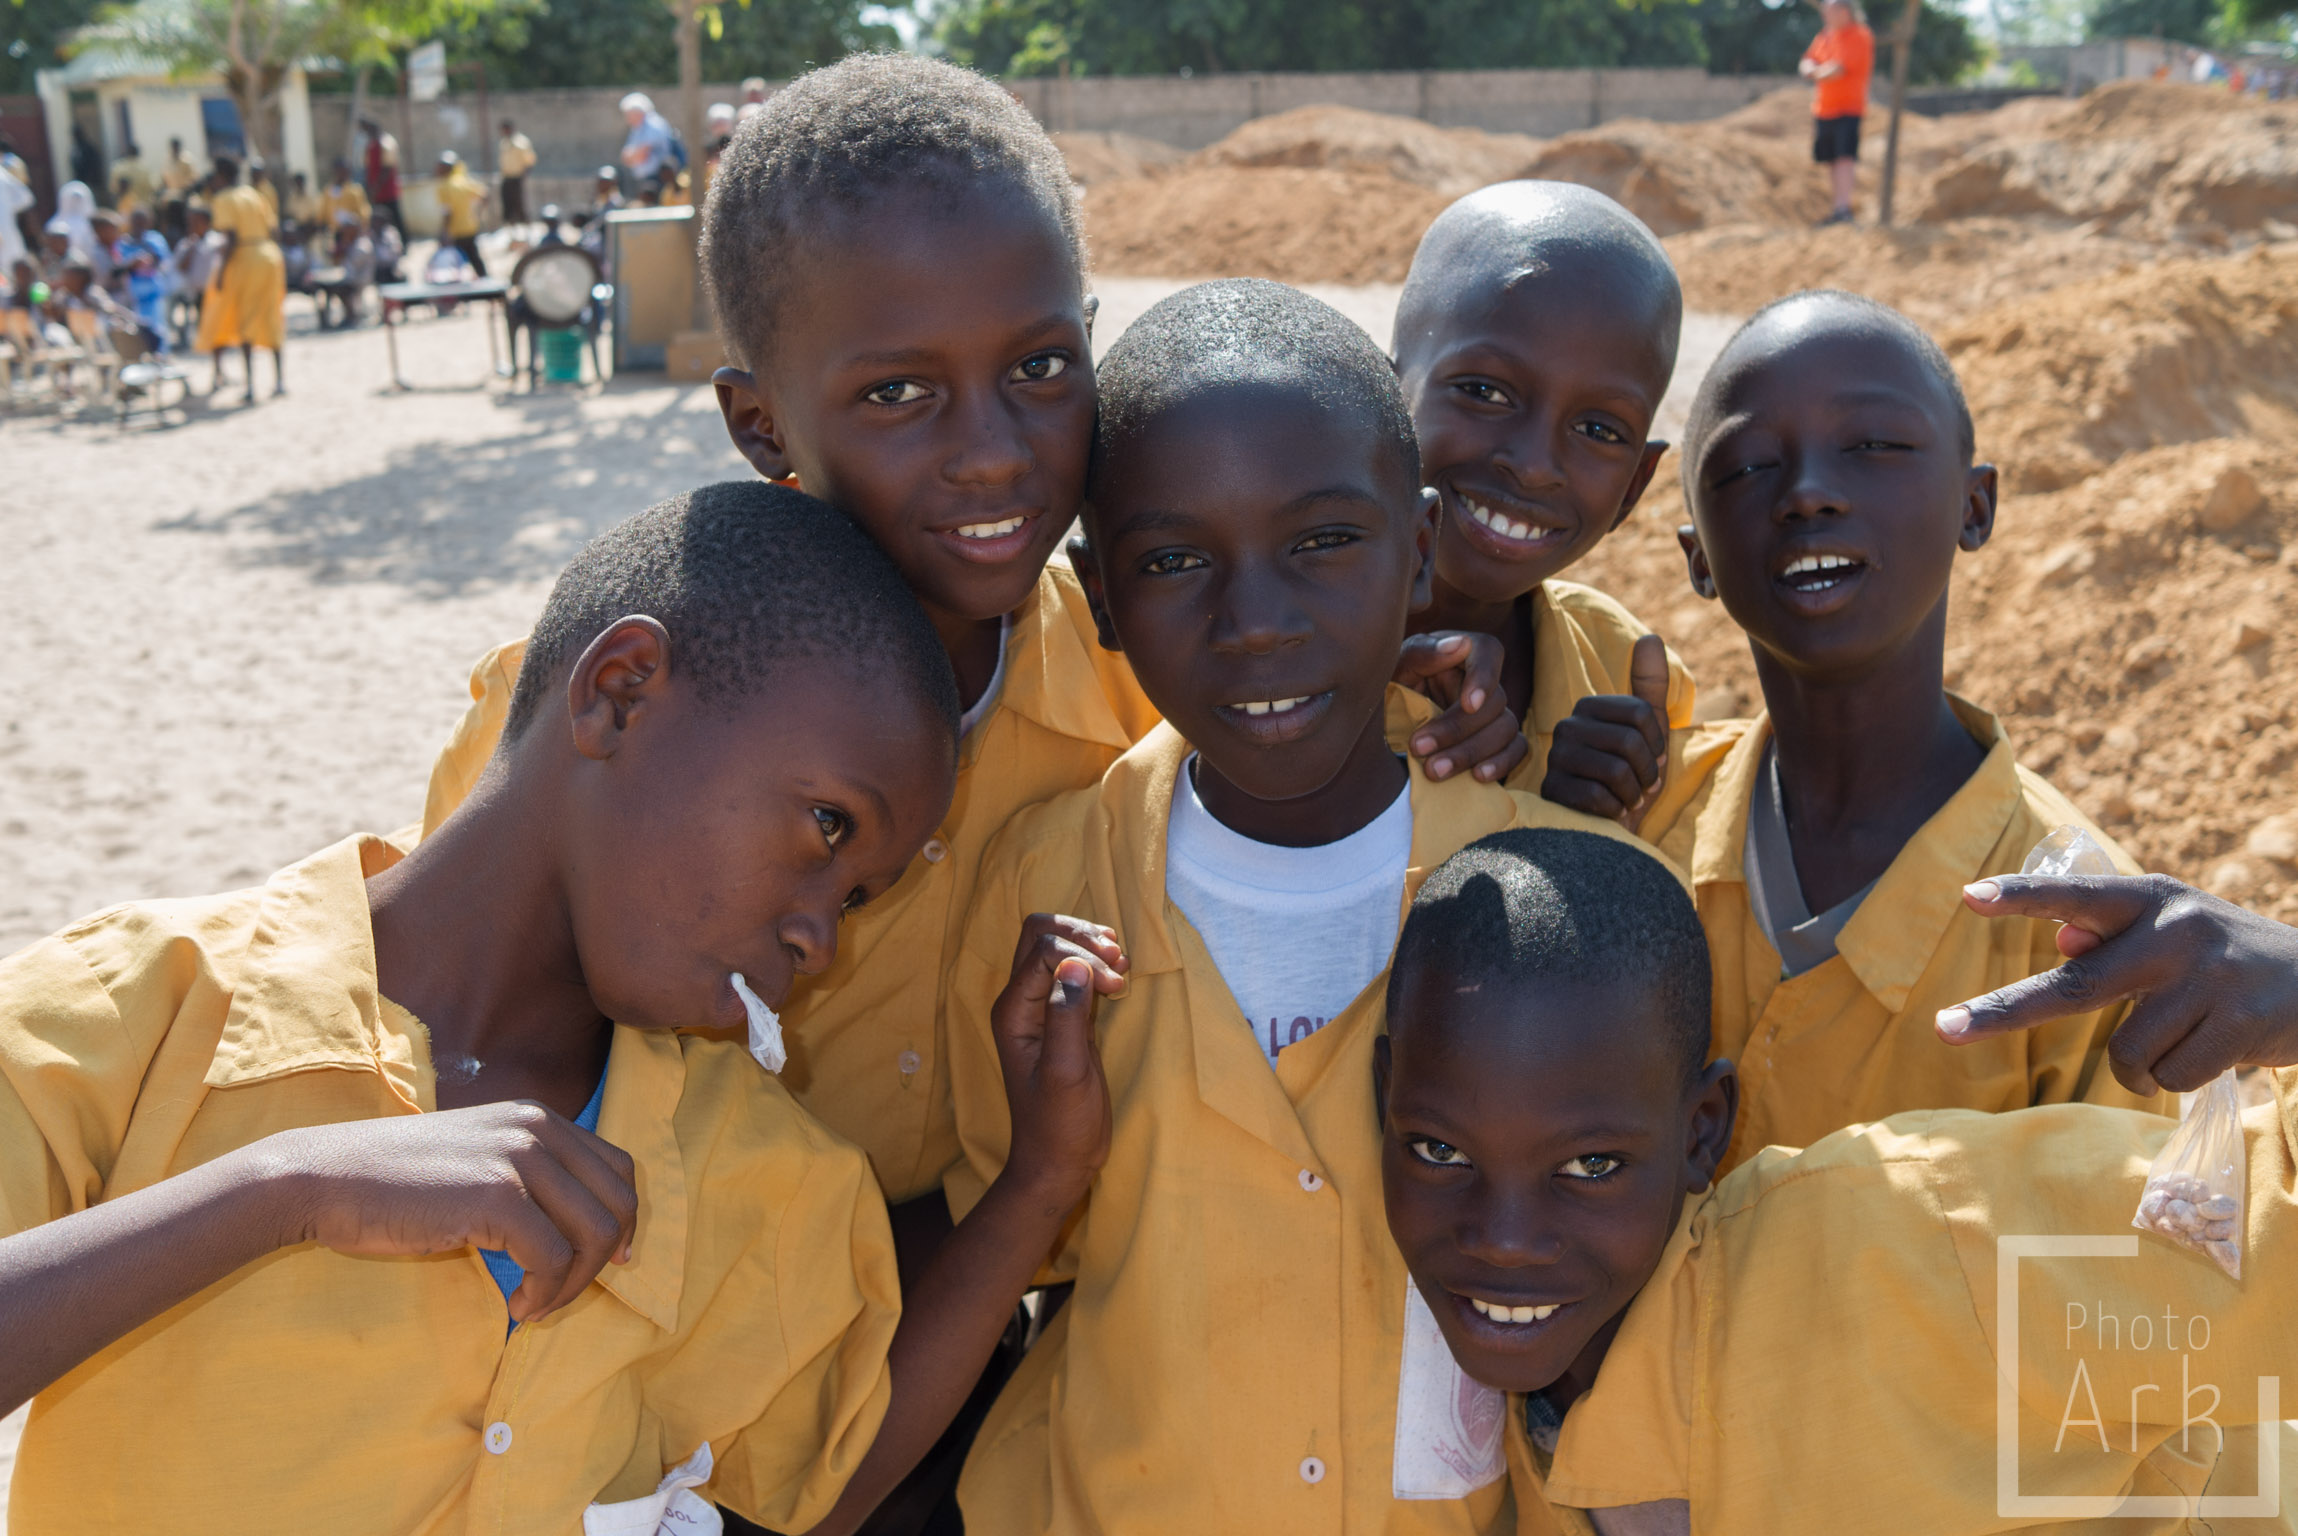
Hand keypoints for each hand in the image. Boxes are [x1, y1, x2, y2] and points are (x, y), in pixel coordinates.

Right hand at [273, 1102, 637, 1322]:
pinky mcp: (497, 1196)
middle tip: (565, 1293)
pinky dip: (546, 1294)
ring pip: (595, 1234)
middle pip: (618, 1201)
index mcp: (538, 1117)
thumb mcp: (477, 1160)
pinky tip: (518, 1307)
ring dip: (574, 1284)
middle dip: (604, 1258)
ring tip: (536, 1304)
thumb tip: (581, 1226)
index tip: (612, 1260)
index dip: (623, 1219)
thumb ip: (528, 1177)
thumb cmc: (394, 1182)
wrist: (325, 1179)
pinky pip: (555, 1259)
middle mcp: (537, 1129)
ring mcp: (519, 1158)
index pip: (619, 1168)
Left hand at [993, 914, 1124, 1203]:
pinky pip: (1072, 971)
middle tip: (1118, 960)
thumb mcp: (1067, 1072)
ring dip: (1090, 945)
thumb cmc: (1059, 1125)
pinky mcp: (1062, 1017)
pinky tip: (1118, 975)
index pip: (1042, 950)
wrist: (1058, 1161)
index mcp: (1013, 1011)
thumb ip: (1068, 1016)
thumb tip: (1076, 964)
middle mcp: (1021, 1002)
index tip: (1116, 984)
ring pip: (1056, 947)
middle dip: (1081, 936)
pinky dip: (1096, 963)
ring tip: (1121, 964)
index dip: (1081, 956)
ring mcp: (1040, 1007)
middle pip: (1040, 934)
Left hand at [1396, 631, 1528, 783]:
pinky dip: (1502, 763)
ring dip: (1471, 752)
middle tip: (1418, 748)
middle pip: (1496, 701)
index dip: (1485, 678)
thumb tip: (1461, 644)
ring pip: (1506, 729)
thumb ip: (1423, 652)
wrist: (1386, 718)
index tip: (1468, 705)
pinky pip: (1516, 750)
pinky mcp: (1497, 740)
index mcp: (1462, 653)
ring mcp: (1494, 712)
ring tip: (1434, 771)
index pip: (1489, 652)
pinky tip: (1478, 777)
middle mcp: (1483, 681)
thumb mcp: (1396, 665)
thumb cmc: (1389, 683)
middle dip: (1457, 730)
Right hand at [1537, 635, 1671, 830]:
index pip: (1640, 712)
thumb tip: (1650, 637)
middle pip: (1629, 741)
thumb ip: (1650, 687)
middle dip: (1647, 772)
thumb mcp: (1648, 733)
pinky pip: (1597, 796)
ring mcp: (1555, 758)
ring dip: (1633, 793)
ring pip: (1615, 769)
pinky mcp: (1550, 790)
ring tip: (1627, 799)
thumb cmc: (1629, 779)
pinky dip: (1614, 810)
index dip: (1657, 743)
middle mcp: (1566, 727)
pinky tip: (1610, 814)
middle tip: (1642, 787)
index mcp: (1589, 708)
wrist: (1608, 828)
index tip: (1653, 760)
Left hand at [1936, 873, 2297, 1094]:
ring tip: (2181, 1042)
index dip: (2021, 897)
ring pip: (2127, 1052)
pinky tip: (2212, 1054)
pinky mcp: (2241, 1023)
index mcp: (2151, 899)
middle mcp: (2176, 930)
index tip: (1968, 897)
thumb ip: (2113, 935)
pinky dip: (2178, 1080)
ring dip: (2140, 1068)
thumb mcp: (2172, 932)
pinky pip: (2172, 1077)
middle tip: (1943, 1030)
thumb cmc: (2224, 960)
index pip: (2076, 895)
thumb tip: (2061, 939)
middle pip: (2075, 986)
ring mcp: (2211, 977)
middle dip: (2003, 1012)